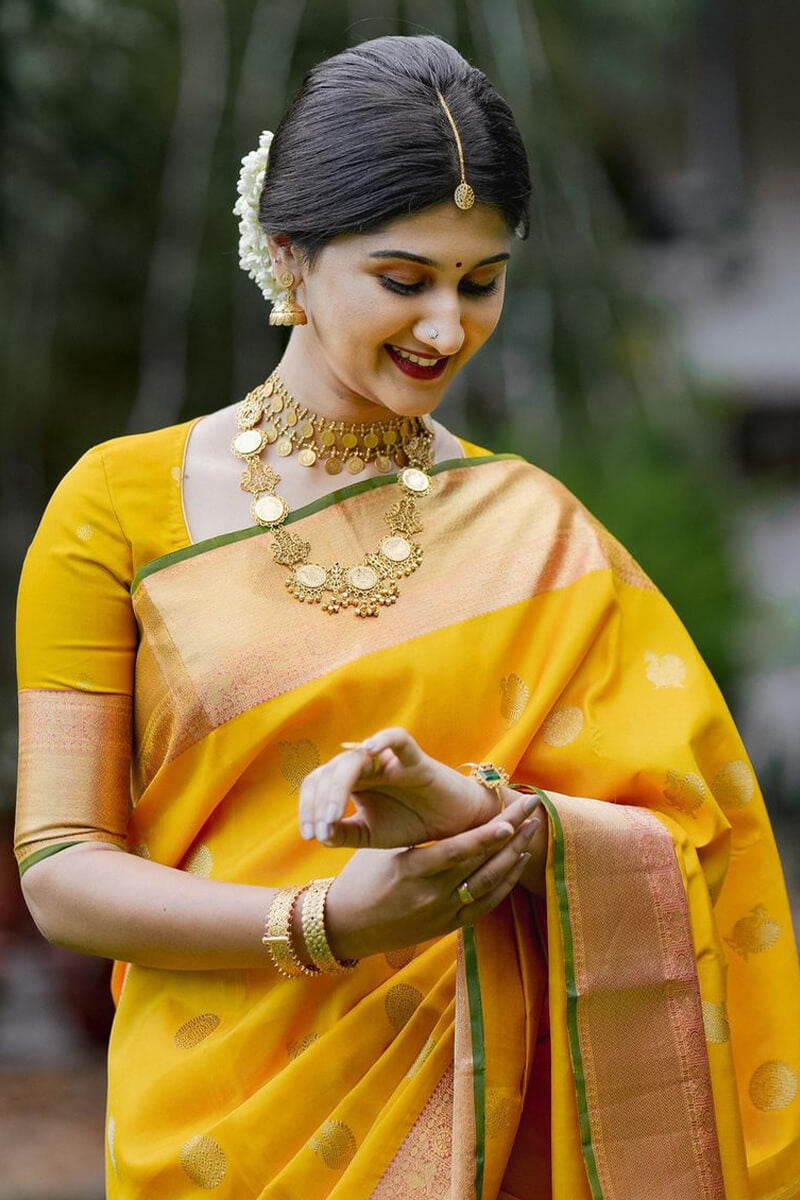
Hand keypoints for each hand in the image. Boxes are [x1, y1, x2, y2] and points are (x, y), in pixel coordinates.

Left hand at [298, 727, 498, 848]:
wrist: (454, 826)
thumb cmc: (411, 823)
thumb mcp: (370, 835)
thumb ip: (344, 834)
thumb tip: (320, 834)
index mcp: (352, 782)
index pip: (317, 783)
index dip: (308, 807)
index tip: (309, 836)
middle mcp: (366, 767)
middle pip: (329, 771)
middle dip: (318, 802)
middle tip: (319, 830)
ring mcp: (388, 760)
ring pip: (353, 759)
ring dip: (337, 787)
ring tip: (334, 816)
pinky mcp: (415, 760)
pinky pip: (398, 739)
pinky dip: (383, 739)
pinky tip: (369, 749)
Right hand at [324, 791, 542, 960]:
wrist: (346, 926)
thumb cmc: (359, 877)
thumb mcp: (380, 849)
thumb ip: (417, 835)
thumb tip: (449, 807)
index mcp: (410, 870)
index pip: (458, 850)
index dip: (488, 835)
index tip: (512, 817)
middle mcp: (431, 895)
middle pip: (482, 863)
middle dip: (512, 834)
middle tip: (535, 809)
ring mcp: (441, 913)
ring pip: (489, 884)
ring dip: (514, 857)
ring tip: (533, 831)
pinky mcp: (446, 925)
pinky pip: (484, 906)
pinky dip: (504, 884)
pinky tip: (517, 862)